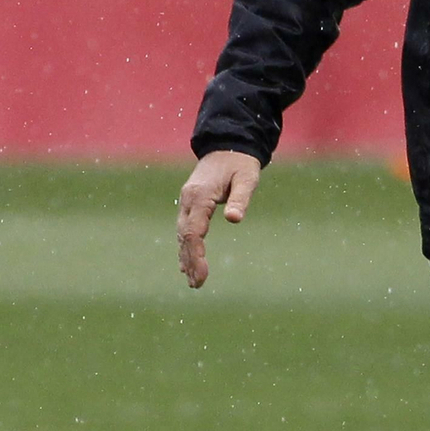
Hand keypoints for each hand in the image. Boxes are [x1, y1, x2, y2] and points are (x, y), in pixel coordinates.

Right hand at [177, 150, 261, 287]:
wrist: (227, 145)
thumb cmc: (240, 163)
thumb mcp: (247, 178)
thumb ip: (240, 198)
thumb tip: (234, 219)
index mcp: (200, 195)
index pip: (194, 231)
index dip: (197, 255)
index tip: (203, 274)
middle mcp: (188, 200)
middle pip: (185, 236)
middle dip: (190, 261)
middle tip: (198, 285)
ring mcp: (187, 202)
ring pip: (183, 234)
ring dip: (186, 258)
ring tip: (193, 281)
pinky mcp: (190, 204)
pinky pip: (185, 229)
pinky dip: (185, 247)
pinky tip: (185, 265)